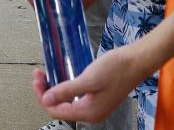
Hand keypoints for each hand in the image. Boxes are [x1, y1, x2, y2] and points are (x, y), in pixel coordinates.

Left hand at [33, 45, 155, 122]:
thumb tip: (47, 100)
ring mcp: (96, 105)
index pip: (55, 110)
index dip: (42, 96)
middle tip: (38, 74)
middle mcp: (91, 113)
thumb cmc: (117, 69)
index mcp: (88, 112)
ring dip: (55, 88)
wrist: (138, 61)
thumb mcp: (88, 79)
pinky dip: (66, 87)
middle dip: (46, 91)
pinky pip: (76, 96)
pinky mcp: (99, 96)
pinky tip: (62, 76)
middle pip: (60, 107)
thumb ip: (66, 90)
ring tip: (46, 73)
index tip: (36, 79)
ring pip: (67, 101)